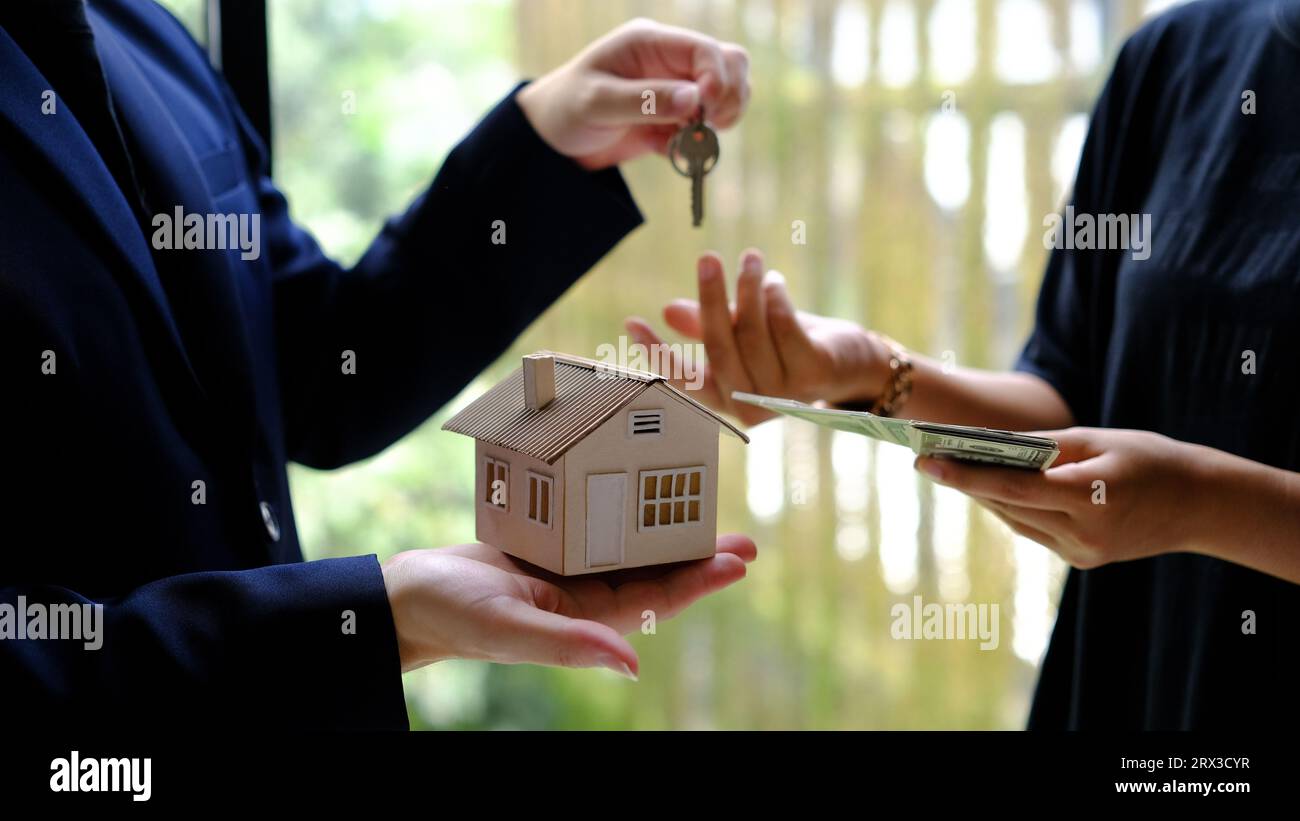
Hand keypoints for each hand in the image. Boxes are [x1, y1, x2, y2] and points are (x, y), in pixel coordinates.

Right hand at [381, 535, 755, 676]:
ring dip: (665, 530)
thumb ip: (569, 644)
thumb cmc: (455, 617)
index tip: (739, 559)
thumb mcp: (512, 629)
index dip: (700, 580)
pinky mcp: (547, 544)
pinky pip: (591, 523)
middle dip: (698, 554)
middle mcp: (585, 593)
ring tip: (704, 510)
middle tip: (744, 536)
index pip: (658, 599)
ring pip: (628, 545)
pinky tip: (634, 487)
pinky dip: (616, 506)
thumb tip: (630, 665)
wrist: (408, 596)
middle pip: (655, 571)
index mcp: (587, 617)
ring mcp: (567, 567)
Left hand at [516, 18, 749, 168]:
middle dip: (729, 99)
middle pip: (730, 66)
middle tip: (707, 127)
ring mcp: (674, 90)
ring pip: (725, 97)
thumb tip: (694, 99)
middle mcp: (669, 62)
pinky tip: (668, 152)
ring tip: (690, 143)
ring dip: (718, 123)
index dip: (717, 79)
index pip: (706, 50)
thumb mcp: (598, 102)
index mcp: (651, 43)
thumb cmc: (565, 108)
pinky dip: (697, 145)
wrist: (551, 139)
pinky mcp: (673, 120)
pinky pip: (703, 129)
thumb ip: (646, 100)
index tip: (705, 110)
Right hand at [625, 249, 891, 424]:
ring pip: (752, 334)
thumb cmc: (790, 347)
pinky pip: (784, 329)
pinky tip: (773, 280)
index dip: (656, 353)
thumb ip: (710, 324)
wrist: (852, 367)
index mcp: (726, 399)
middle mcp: (750, 405)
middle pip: (719, 349)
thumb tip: (670, 310)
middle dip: (709, 299)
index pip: (683, 380)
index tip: (631, 321)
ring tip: (749, 258)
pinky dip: (775, 300)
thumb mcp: (745, 332)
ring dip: (747, 289)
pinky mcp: (811, 376)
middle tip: (705, 257)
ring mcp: (782, 394)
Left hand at [914, 428, 1205, 568]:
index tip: (925, 461)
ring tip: (948, 469)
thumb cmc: (1150, 459)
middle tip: (927, 457)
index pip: (1011, 487)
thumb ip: (1044, 447)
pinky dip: (1012, 509)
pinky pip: (1035, 531)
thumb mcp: (1098, 440)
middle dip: (966, 482)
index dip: (965, 475)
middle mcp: (1082, 533)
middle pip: (1007, 506)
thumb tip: (990, 447)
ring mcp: (1082, 553)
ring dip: (984, 497)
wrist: (1202, 504)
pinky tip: (990, 489)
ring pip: (1017, 521)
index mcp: (1089, 498)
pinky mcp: (1083, 560)